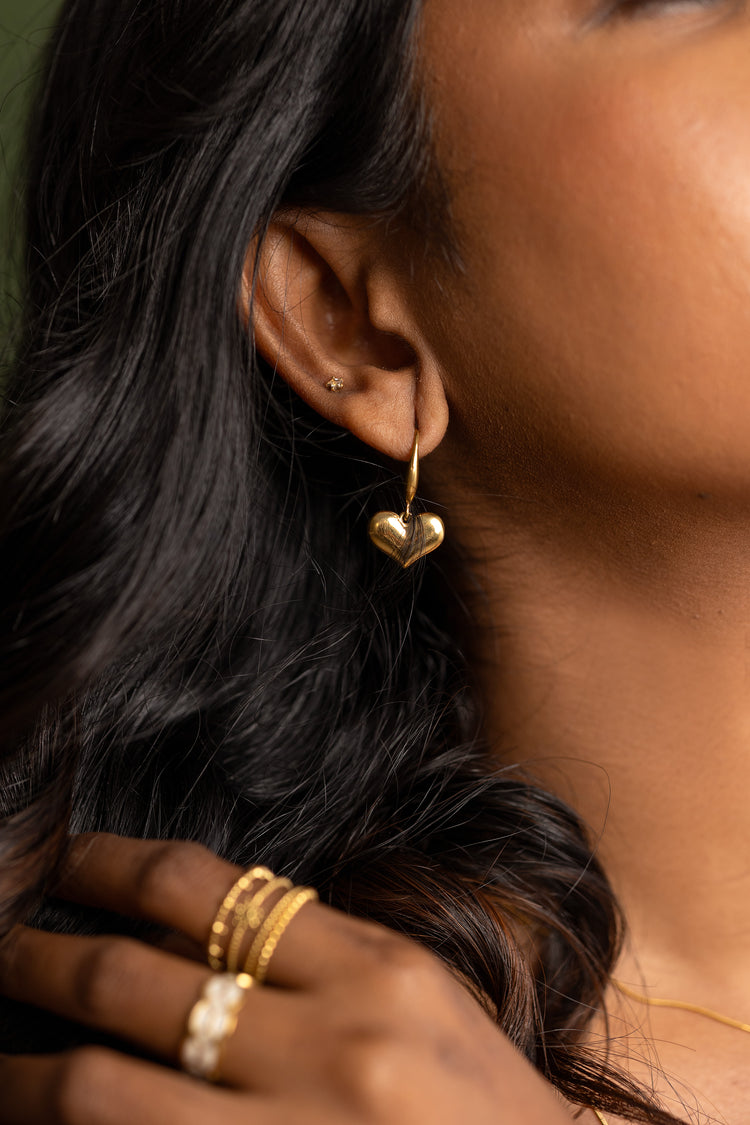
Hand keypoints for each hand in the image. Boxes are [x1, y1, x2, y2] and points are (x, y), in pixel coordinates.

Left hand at [0, 834, 572, 1124]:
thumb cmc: (479, 1102)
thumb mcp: (415, 996)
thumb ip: (314, 955)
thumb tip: (175, 930)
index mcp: (376, 968)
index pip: (206, 889)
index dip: (110, 865)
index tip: (63, 861)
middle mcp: (335, 1045)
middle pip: (133, 981)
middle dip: (37, 958)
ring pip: (101, 1089)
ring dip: (20, 1071)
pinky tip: (47, 1116)